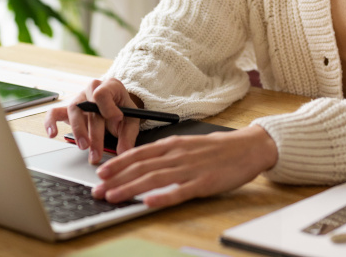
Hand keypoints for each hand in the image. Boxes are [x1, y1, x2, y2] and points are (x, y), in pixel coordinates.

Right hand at [43, 78, 142, 164]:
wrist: (116, 106)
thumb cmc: (123, 111)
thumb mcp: (131, 120)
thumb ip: (128, 136)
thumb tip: (124, 152)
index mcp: (110, 87)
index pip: (103, 92)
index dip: (108, 107)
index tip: (116, 120)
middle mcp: (92, 89)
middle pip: (88, 107)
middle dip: (94, 132)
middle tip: (97, 151)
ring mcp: (78, 99)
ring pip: (73, 110)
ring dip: (78, 130)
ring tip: (83, 147)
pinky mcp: (67, 109)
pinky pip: (54, 113)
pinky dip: (51, 123)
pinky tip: (53, 134)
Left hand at [91, 124, 277, 207]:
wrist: (247, 147)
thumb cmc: (216, 149)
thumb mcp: (187, 145)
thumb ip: (166, 154)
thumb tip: (141, 163)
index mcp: (173, 144)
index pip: (139, 153)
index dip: (118, 163)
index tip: (101, 173)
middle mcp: (177, 154)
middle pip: (141, 167)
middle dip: (117, 180)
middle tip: (97, 191)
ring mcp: (190, 169)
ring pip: (154, 178)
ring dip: (130, 188)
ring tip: (113, 197)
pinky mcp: (203, 183)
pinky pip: (179, 191)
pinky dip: (162, 196)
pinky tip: (148, 202)